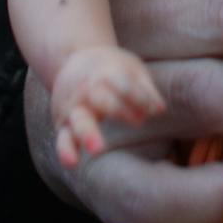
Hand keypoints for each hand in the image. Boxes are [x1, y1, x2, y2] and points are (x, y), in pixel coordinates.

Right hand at [50, 44, 164, 168]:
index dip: (140, 96)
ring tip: (97, 150)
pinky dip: (65, 151)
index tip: (154, 109)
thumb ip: (145, 89)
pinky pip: (62, 139)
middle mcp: (86, 90)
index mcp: (106, 73)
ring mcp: (72, 107)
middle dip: (118, 109)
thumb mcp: (131, 69)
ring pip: (79, 120)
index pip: (124, 83)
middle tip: (138, 122)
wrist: (73, 59)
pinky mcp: (62, 125)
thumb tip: (160, 109)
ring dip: (87, 134)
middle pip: (101, 98)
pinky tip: (72, 163)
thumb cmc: (111, 69)